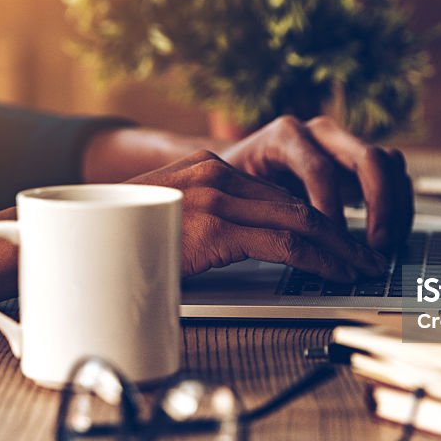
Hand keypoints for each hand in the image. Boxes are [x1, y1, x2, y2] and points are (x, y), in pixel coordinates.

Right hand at [130, 151, 387, 280]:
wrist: (74, 242)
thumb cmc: (120, 240)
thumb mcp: (171, 219)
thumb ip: (210, 222)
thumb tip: (247, 244)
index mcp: (209, 168)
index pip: (279, 195)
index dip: (318, 220)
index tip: (341, 241)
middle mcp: (216, 174)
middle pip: (297, 204)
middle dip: (339, 234)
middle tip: (366, 256)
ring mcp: (216, 198)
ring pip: (299, 221)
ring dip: (339, 248)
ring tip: (362, 268)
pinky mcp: (215, 227)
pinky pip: (283, 243)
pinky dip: (318, 259)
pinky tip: (335, 272)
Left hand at [222, 116, 413, 251]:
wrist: (234, 171)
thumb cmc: (231, 184)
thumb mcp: (232, 191)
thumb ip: (253, 205)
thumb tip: (275, 238)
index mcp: (286, 135)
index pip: (319, 169)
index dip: (330, 209)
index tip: (333, 243)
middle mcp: (321, 133)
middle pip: (369, 158)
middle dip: (379, 204)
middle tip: (376, 244)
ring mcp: (344, 144)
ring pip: (389, 163)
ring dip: (395, 206)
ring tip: (384, 245)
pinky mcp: (360, 162)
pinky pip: (395, 176)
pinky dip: (398, 207)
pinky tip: (389, 238)